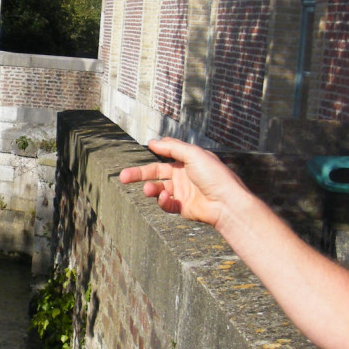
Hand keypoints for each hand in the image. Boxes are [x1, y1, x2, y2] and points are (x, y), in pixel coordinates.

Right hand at [118, 137, 247, 228]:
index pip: (165, 155)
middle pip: (156, 173)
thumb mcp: (194, 154)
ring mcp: (182, 192)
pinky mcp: (182, 207)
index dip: (155, 152)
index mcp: (187, 161)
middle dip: (139, 174)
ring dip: (150, 189)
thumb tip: (153, 141)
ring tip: (148, 191)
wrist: (226, 203)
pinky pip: (166, 204)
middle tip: (122, 177)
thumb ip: (172, 147)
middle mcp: (183, 176)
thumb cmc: (215, 176)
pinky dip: (162, 201)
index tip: (144, 148)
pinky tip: (165, 198)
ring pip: (158, 189)